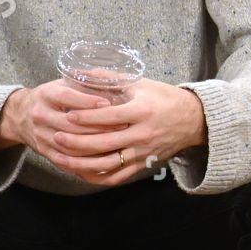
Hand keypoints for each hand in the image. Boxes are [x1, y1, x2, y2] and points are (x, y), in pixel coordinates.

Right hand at [0, 81, 113, 155]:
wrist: (20, 115)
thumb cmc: (53, 97)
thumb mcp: (64, 84)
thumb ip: (85, 84)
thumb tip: (116, 84)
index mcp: (46, 94)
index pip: (66, 97)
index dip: (87, 101)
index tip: (109, 103)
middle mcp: (40, 115)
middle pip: (70, 124)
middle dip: (98, 125)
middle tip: (122, 124)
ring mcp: (40, 135)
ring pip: (69, 144)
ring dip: (95, 145)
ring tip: (117, 141)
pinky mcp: (43, 150)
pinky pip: (65, 159)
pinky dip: (85, 160)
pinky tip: (104, 157)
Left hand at [48, 80, 207, 186]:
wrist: (194, 120)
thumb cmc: (165, 98)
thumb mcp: (142, 83)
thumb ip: (110, 79)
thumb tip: (81, 72)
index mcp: (141, 111)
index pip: (108, 117)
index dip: (85, 117)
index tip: (66, 115)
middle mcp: (142, 134)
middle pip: (102, 143)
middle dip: (75, 142)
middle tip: (56, 136)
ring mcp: (142, 152)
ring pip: (106, 164)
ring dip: (80, 163)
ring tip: (60, 158)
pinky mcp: (143, 164)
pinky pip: (116, 176)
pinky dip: (96, 177)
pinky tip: (79, 172)